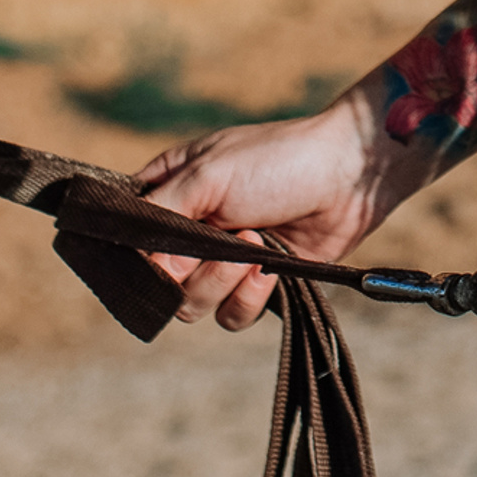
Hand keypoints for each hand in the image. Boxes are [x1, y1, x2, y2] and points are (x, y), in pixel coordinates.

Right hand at [134, 86, 415, 330]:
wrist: (347, 177)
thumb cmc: (276, 160)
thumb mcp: (207, 174)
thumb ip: (161, 218)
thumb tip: (143, 269)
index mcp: (170, 191)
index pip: (129, 237)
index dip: (139, 253)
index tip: (160, 253)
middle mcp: (191, 229)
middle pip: (159, 282)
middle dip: (190, 269)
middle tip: (219, 243)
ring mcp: (223, 259)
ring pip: (193, 306)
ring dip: (222, 282)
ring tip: (254, 244)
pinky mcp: (256, 284)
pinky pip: (231, 317)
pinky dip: (248, 297)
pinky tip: (270, 269)